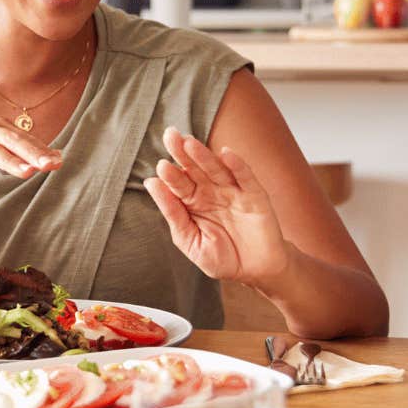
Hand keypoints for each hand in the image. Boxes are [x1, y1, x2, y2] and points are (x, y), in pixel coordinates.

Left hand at [144, 127, 288, 283]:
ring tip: (190, 143)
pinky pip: (245, 177)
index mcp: (193, 202)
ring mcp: (233, 192)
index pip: (178, 185)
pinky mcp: (255, 196)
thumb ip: (173, 213)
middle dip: (182, 153)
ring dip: (204, 156)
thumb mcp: (191, 240)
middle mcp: (212, 192)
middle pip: (195, 169)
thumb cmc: (223, 257)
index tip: (160, 166)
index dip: (170, 175)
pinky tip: (226, 154)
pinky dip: (237, 165)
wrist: (256, 271)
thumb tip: (151, 184)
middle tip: (170, 136)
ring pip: (217, 169)